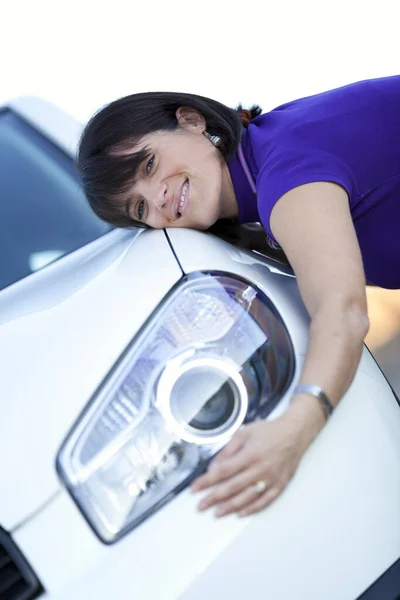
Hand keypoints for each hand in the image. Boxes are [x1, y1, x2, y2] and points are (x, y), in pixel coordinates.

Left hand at [190, 406, 318, 517]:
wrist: (295, 433)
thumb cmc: (268, 431)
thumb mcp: (244, 433)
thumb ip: (228, 450)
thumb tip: (214, 467)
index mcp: (249, 455)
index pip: (223, 471)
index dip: (206, 481)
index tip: (194, 488)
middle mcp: (260, 469)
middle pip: (232, 487)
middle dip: (214, 498)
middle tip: (200, 506)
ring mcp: (271, 479)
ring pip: (247, 497)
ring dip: (230, 507)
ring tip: (216, 512)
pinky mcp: (280, 485)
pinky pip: (265, 501)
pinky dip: (252, 509)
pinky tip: (240, 513)